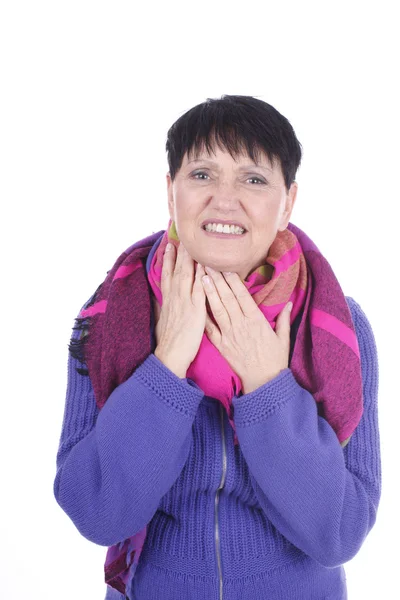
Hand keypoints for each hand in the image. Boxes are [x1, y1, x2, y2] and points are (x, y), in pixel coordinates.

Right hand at [154, 242, 206, 377]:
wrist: (170, 355)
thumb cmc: (169, 341)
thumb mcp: (165, 320)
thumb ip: (169, 307)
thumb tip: (168, 300)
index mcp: (168, 300)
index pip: (167, 275)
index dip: (168, 260)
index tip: (169, 246)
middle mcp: (175, 297)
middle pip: (177, 269)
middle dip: (179, 252)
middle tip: (181, 236)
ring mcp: (184, 302)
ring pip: (187, 275)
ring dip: (189, 258)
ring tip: (192, 242)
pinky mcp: (195, 309)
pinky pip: (199, 288)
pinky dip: (202, 275)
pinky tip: (205, 264)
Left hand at [201, 266, 292, 393]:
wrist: (264, 383)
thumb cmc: (275, 361)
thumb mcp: (283, 339)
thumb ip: (283, 319)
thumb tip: (288, 302)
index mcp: (256, 321)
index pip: (242, 296)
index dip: (233, 280)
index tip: (226, 266)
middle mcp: (241, 325)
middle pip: (227, 298)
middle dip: (217, 279)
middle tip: (207, 263)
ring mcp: (229, 335)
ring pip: (217, 309)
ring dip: (208, 292)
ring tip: (200, 276)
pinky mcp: (221, 345)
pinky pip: (210, 328)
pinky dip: (202, 315)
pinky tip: (196, 303)